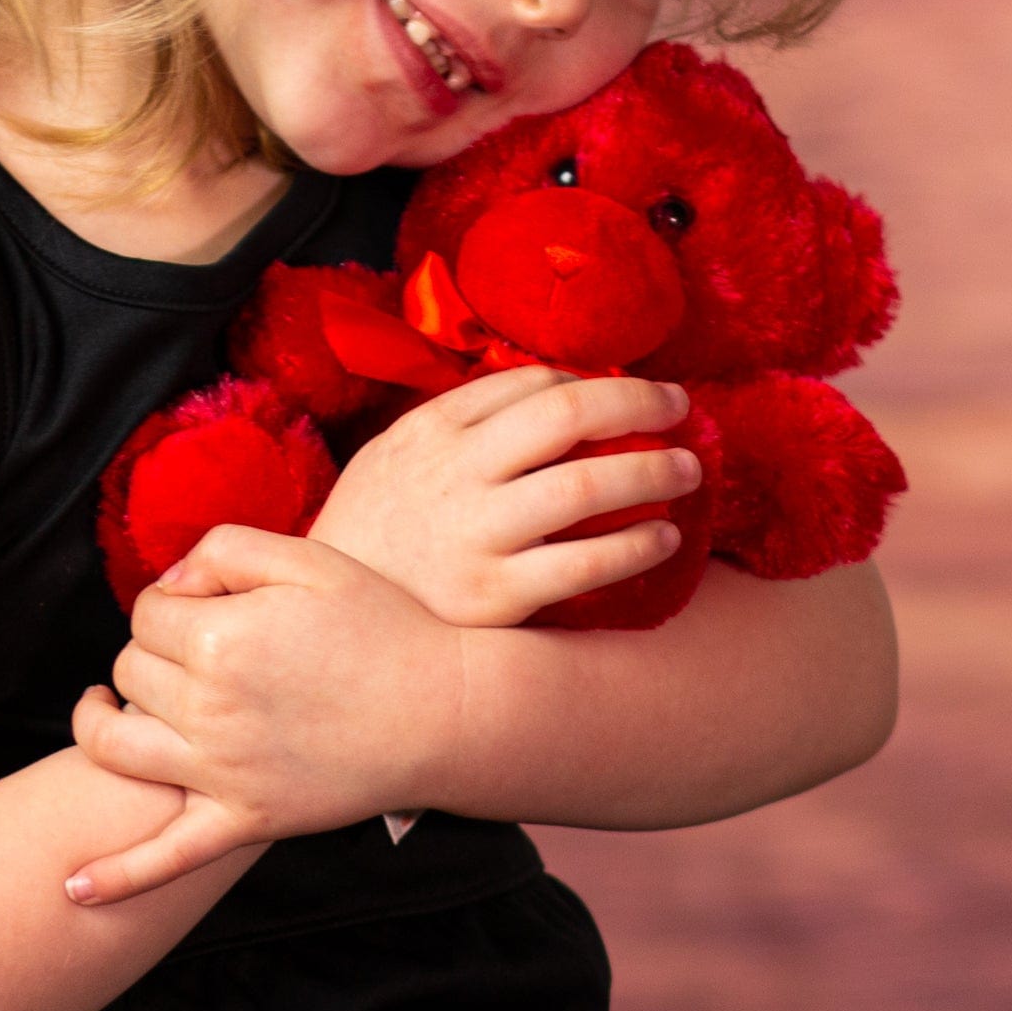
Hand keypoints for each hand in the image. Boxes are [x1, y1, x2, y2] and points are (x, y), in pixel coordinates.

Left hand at [66, 524, 463, 904]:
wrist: (441, 711)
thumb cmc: (379, 624)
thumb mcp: (307, 558)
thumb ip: (224, 550)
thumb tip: (166, 585)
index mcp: (221, 636)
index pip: (146, 611)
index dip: (170, 600)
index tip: (205, 601)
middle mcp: (209, 707)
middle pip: (129, 669)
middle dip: (149, 650)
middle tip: (192, 647)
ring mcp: (222, 771)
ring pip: (115, 746)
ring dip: (98, 724)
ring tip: (102, 708)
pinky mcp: (243, 820)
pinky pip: (165, 858)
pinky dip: (115, 878)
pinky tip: (72, 889)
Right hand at [307, 366, 697, 626]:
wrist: (323, 630)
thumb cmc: (372, 538)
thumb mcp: (390, 458)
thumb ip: (455, 424)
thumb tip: (544, 388)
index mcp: (431, 431)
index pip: (530, 382)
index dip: (593, 380)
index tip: (628, 391)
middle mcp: (455, 474)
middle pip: (569, 415)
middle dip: (638, 402)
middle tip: (679, 405)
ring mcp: (476, 536)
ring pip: (587, 486)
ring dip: (653, 470)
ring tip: (688, 469)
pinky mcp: (495, 598)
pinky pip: (585, 563)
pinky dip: (636, 544)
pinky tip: (662, 536)